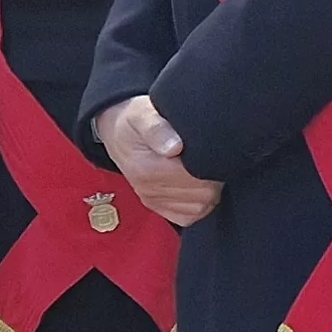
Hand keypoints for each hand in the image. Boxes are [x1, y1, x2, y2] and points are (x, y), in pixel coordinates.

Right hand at [97, 96, 221, 225]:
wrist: (116, 133)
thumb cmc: (134, 121)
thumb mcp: (142, 114)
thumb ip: (157, 129)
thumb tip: (174, 147)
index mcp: (148, 168)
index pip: (196, 178)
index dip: (213, 165)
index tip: (214, 150)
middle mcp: (149, 190)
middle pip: (203, 196)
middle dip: (215, 178)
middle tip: (214, 158)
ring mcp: (153, 200)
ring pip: (200, 209)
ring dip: (209, 192)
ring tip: (207, 170)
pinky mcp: (157, 206)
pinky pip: (188, 217)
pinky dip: (198, 205)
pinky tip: (198, 186)